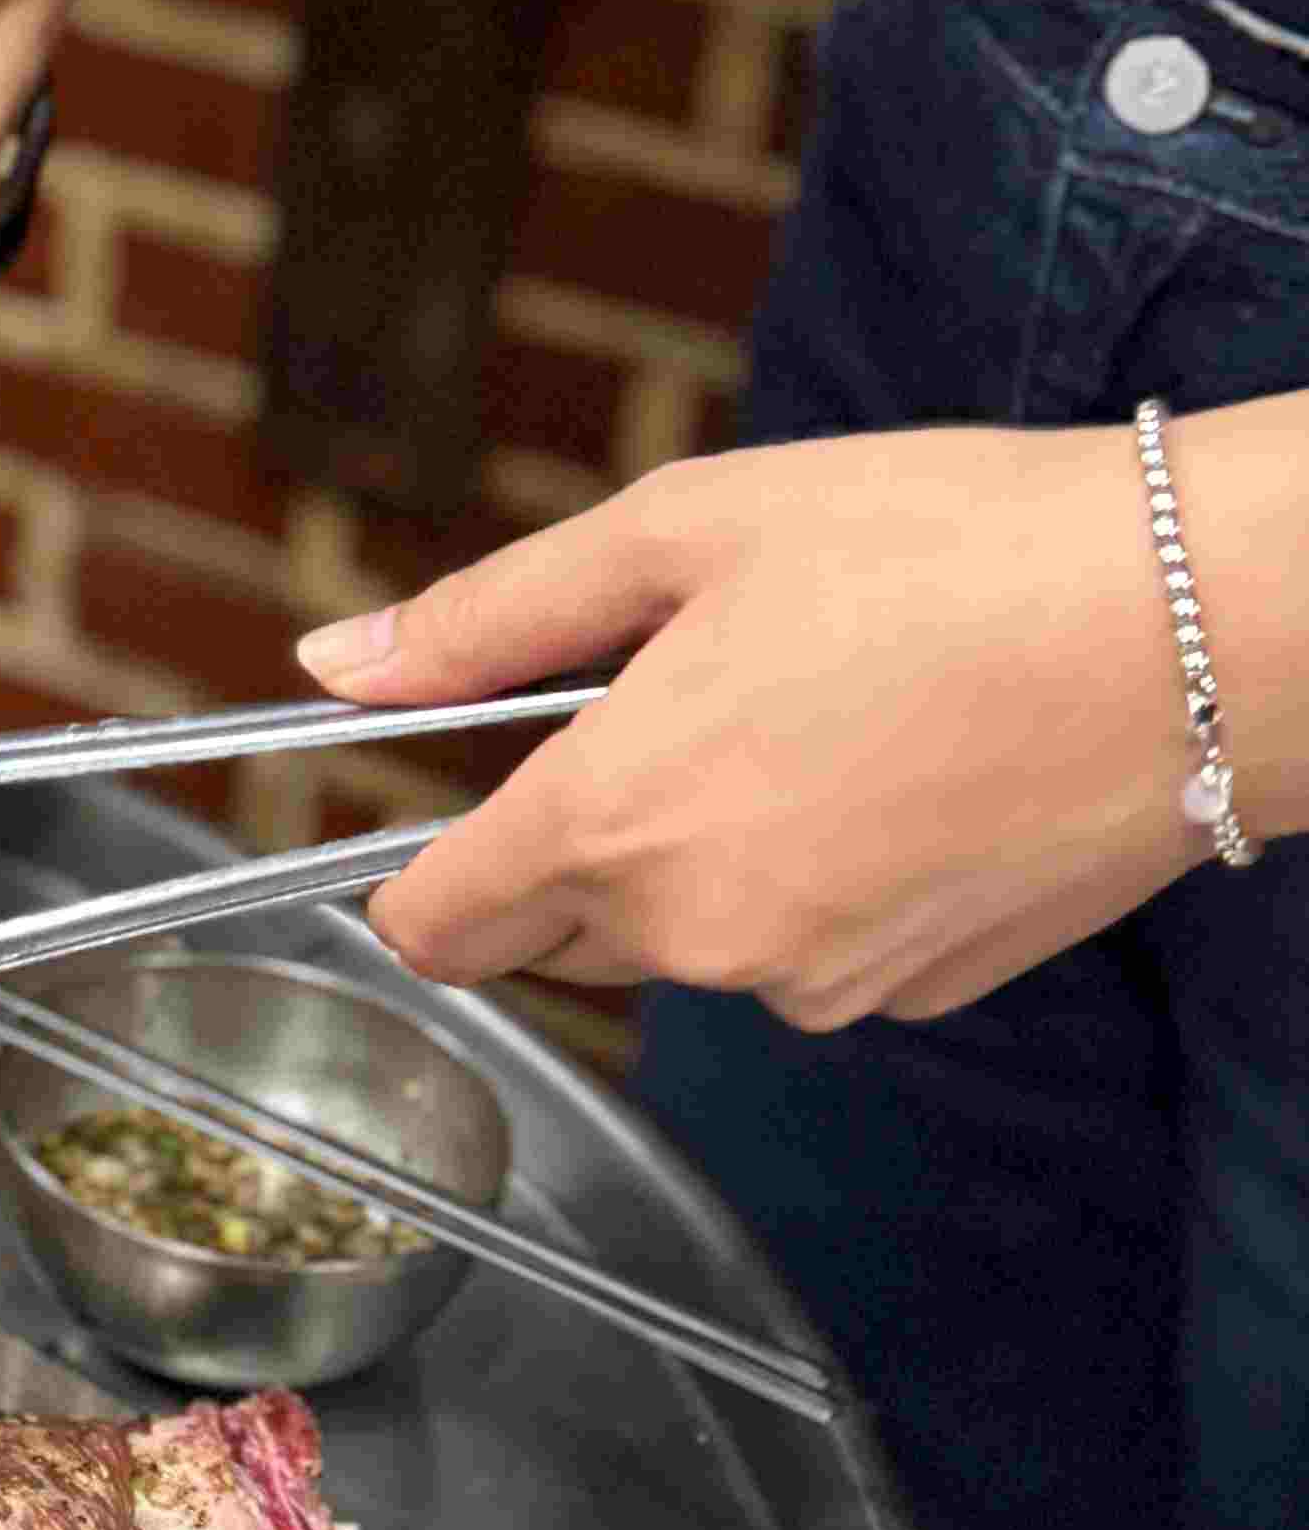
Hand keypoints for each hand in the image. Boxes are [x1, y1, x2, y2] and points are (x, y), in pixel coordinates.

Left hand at [307, 423, 1225, 1025]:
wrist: (1195, 622)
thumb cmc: (947, 548)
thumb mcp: (681, 534)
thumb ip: (487, 620)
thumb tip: (335, 670)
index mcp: (613, 821)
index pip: (432, 923)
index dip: (419, 869)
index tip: (451, 813)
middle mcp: (702, 936)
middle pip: (560, 931)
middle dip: (580, 841)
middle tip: (683, 700)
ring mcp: (816, 982)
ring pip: (695, 940)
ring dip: (713, 855)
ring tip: (820, 712)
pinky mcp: (916, 995)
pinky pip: (812, 953)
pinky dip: (824, 881)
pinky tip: (899, 773)